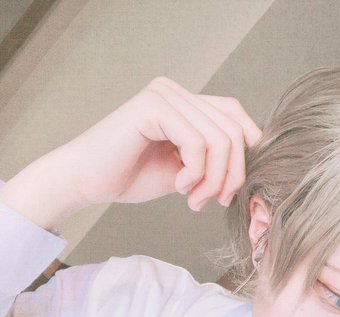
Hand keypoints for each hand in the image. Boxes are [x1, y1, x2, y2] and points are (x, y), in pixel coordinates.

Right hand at [0, 77, 261, 227]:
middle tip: (212, 201)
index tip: (228, 192)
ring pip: (220, 139)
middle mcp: (176, 92)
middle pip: (233, 130)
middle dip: (231, 175)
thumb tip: (252, 161)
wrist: (87, 181)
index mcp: (185, 102)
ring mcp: (164, 95)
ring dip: (213, 179)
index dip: (245, 154)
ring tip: (193, 199)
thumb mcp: (186, 169)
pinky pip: (197, 142)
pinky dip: (196, 173)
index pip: (236, 117)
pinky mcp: (153, 106)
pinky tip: (180, 186)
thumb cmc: (130, 176)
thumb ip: (213, 159)